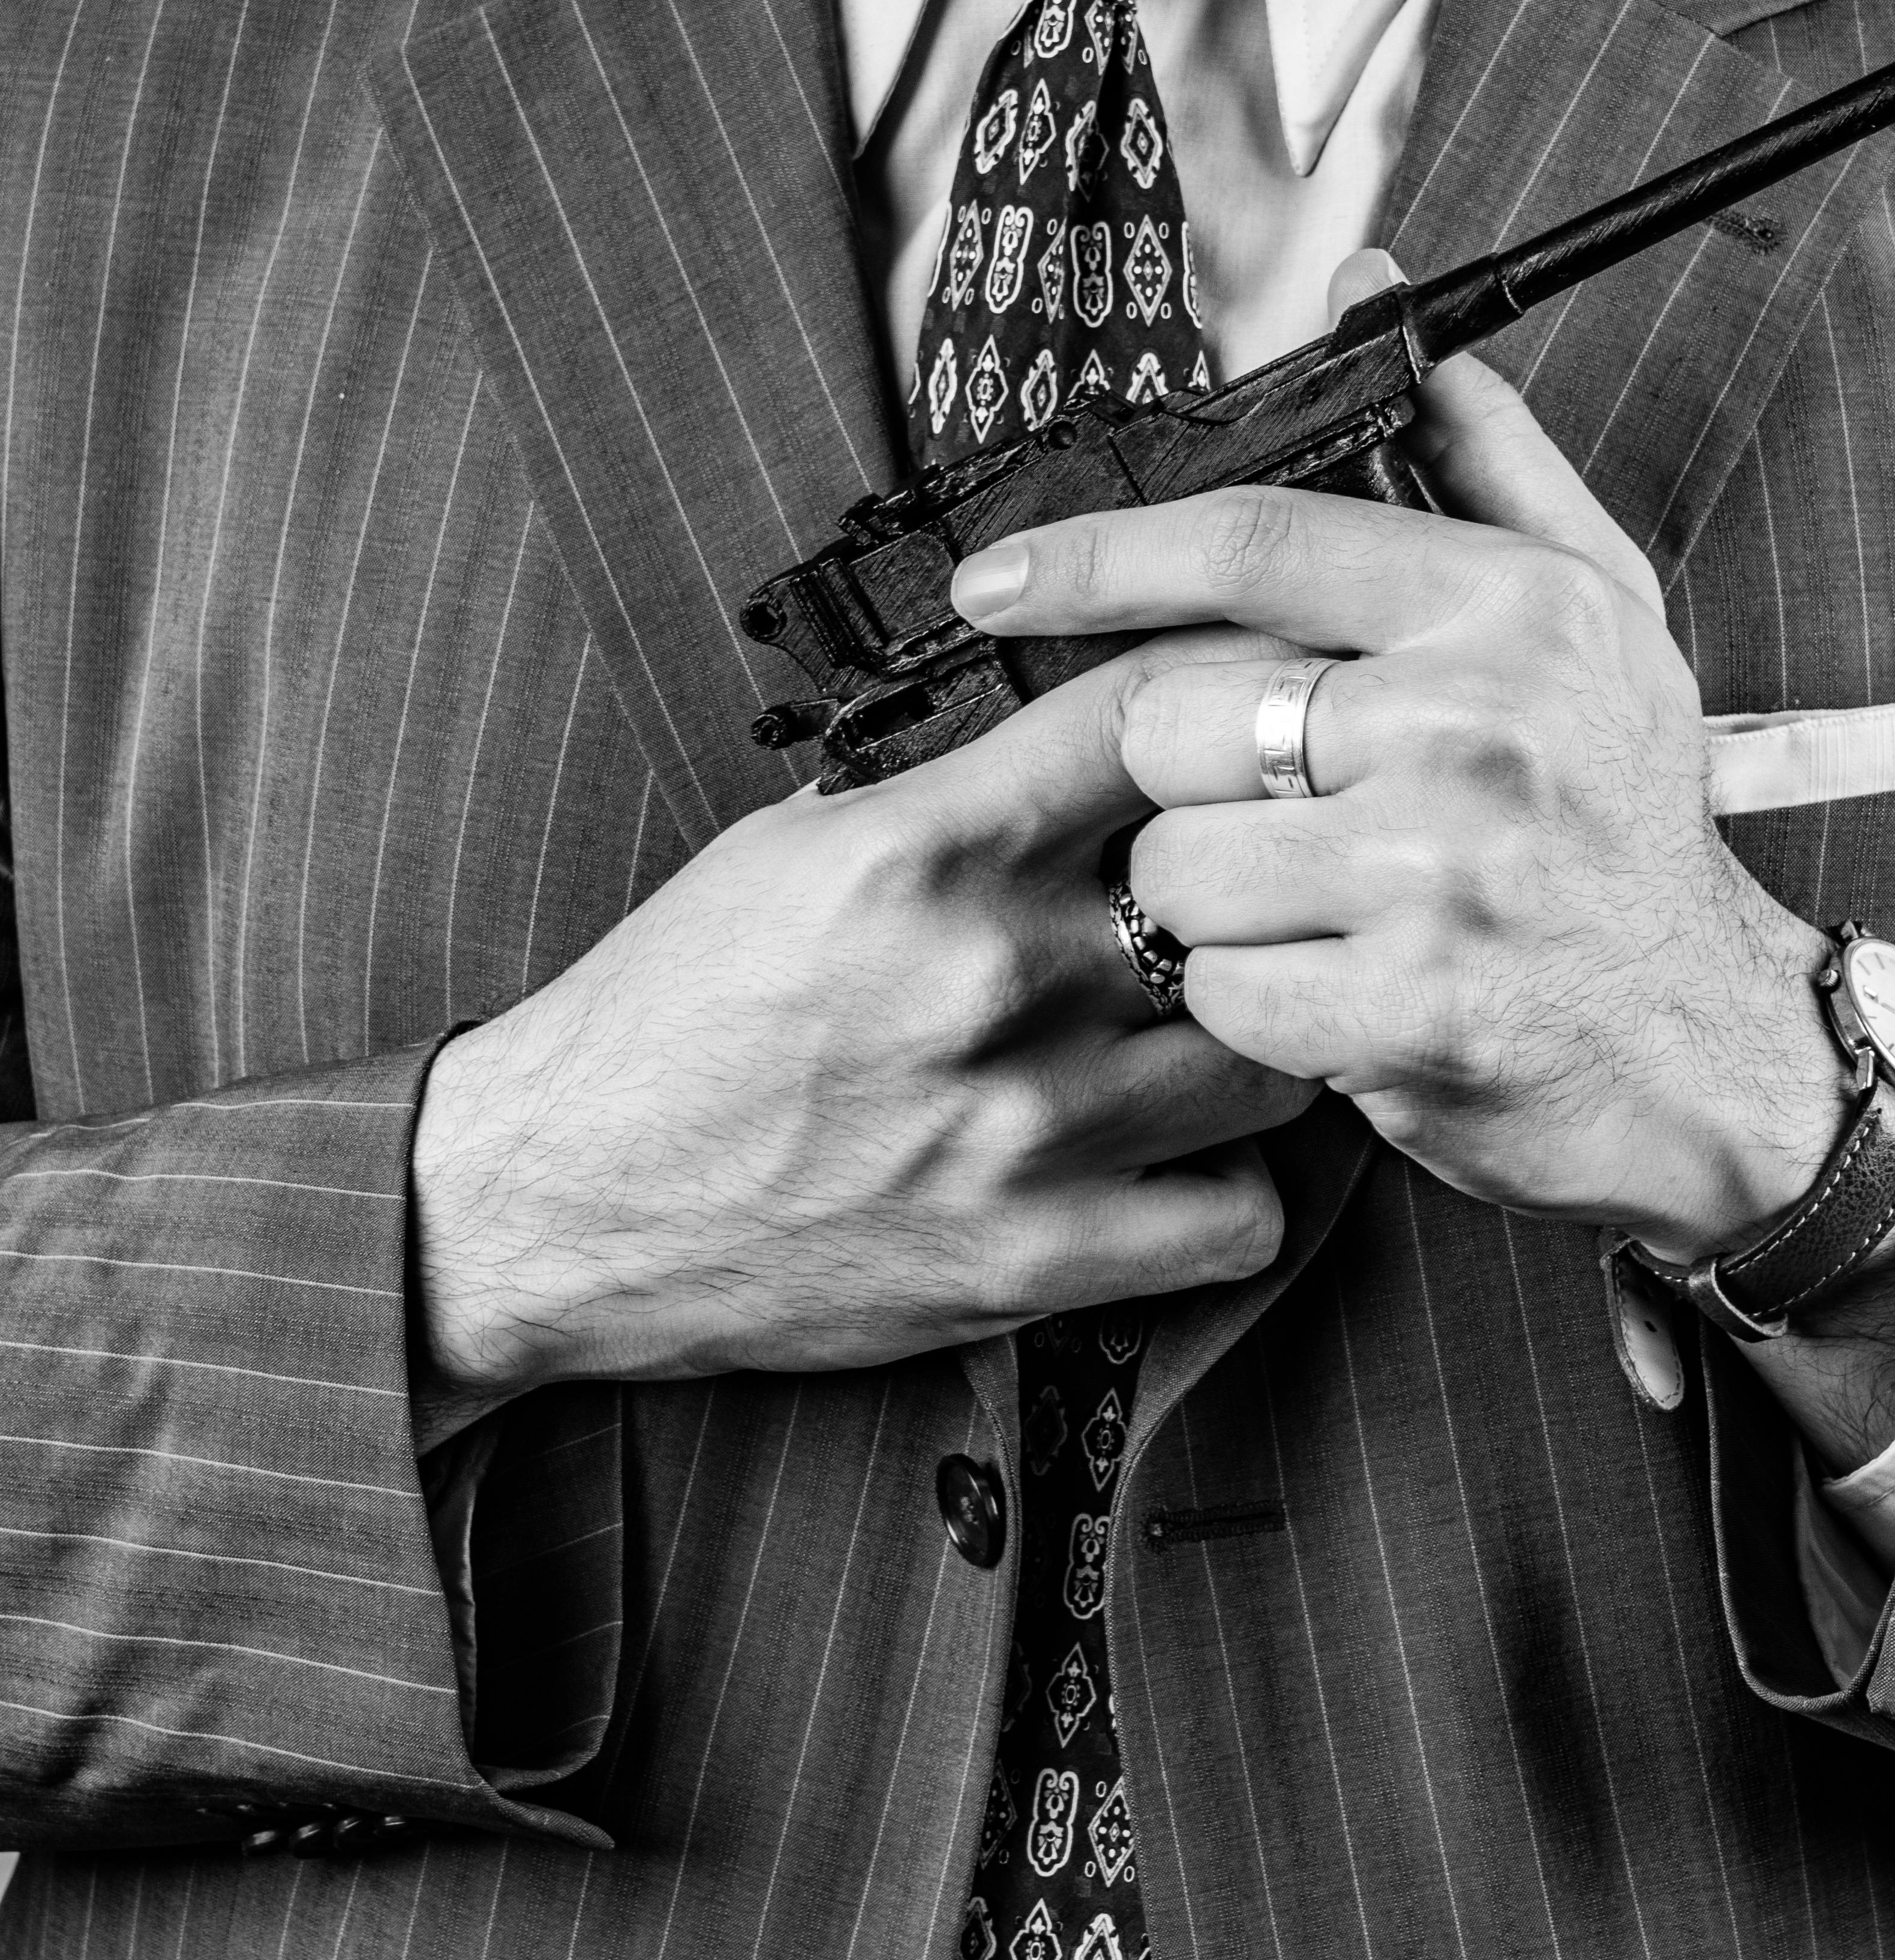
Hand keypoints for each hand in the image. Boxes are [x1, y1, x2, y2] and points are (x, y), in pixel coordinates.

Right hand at [410, 640, 1312, 1415]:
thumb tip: (1069, 744)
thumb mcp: (783, 848)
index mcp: (924, 849)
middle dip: (1261, 886)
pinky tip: (1184, 1165)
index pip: (1149, 719)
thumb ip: (937, 797)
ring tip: (1213, 1034)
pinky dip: (1231, 1192)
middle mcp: (992, 976)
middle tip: (1263, 894)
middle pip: (1242, 891)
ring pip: (1268, 1057)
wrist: (561, 1199)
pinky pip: (1243, 1219)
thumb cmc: (671, 1014)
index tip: (1259, 713)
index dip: (1228, 700)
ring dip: (1256, 1040)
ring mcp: (1025, 1127)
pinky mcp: (1035, 1259)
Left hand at [948, 289, 1855, 1257]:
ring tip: (1311, 904)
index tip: (994, 581)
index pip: (1251, 544)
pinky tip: (1331, 986)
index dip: (1098, 557)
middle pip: (1177, 718)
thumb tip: (1367, 284)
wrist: (1710, 1042)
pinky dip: (1249, 1002)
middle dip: (1183, 775)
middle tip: (1268, 808)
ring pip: (1177, 863)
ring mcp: (1445, 872)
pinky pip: (1221, 989)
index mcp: (1511, 608)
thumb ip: (1478, 449)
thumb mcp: (1594, 610)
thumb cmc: (1619, 816)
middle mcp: (1480, 726)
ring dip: (1208, 899)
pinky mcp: (1413, 1011)